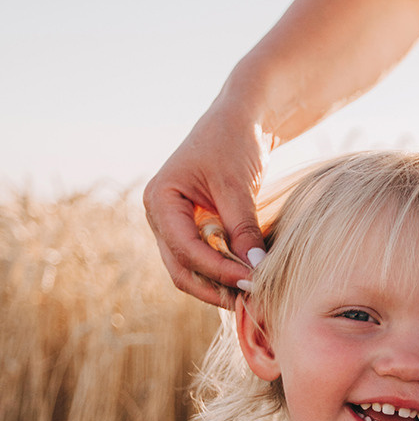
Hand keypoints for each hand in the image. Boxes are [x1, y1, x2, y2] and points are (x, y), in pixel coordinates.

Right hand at [143, 95, 269, 306]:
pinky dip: (223, 275)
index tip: (251, 280)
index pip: (185, 249)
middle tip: (251, 299)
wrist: (240, 121)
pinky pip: (203, 262)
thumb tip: (256, 269)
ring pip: (190, 272)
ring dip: (219, 287)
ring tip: (251, 296)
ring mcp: (174, 227)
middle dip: (215, 288)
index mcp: (160, 200)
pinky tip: (248, 281)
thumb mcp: (237, 185)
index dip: (218, 270)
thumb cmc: (233, 142)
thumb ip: (242, 227)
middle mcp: (160, 218)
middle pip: (182, 269)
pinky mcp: (193, 231)